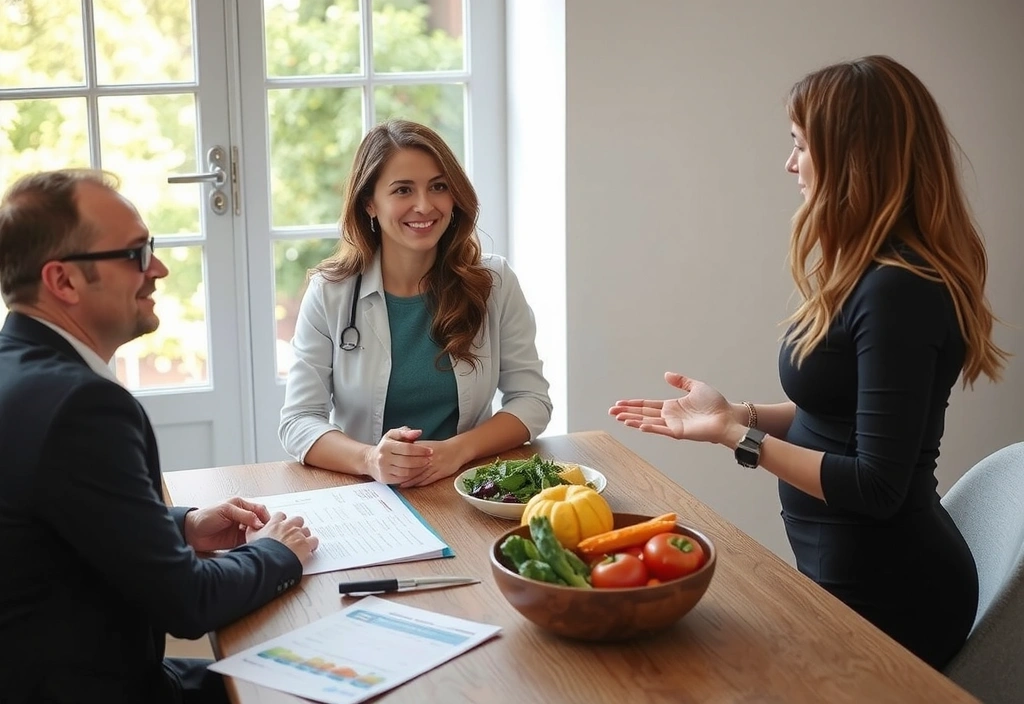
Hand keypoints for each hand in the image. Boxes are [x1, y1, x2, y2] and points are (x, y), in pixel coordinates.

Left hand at [183, 497, 270, 552]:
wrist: (192, 533)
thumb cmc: (206, 517)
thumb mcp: (226, 511)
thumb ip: (243, 514)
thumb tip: (259, 521)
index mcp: (241, 505)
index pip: (260, 509)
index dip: (265, 516)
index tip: (266, 525)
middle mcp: (243, 517)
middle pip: (261, 521)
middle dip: (265, 527)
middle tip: (265, 534)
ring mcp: (240, 529)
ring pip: (257, 532)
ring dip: (259, 536)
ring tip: (259, 540)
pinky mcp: (237, 540)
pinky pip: (249, 541)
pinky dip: (253, 543)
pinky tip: (253, 545)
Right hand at [246, 512, 318, 565]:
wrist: (268, 561)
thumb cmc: (259, 550)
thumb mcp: (250, 538)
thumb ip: (252, 529)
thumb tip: (250, 525)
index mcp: (275, 523)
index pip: (281, 516)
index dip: (282, 522)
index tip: (280, 528)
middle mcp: (288, 526)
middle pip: (297, 520)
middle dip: (296, 526)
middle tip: (292, 536)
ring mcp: (298, 534)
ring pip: (306, 530)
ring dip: (304, 536)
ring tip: (300, 544)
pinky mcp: (306, 544)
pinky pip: (314, 540)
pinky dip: (312, 544)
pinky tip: (309, 550)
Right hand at [364, 426, 432, 483]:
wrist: (370, 460)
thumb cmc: (385, 446)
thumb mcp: (393, 435)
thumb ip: (406, 432)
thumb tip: (418, 432)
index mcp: (386, 446)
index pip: (407, 448)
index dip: (420, 450)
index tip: (430, 451)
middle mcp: (383, 458)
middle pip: (407, 461)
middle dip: (421, 461)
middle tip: (430, 459)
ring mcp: (384, 470)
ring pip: (406, 472)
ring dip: (419, 469)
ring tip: (426, 465)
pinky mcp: (385, 479)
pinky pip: (402, 479)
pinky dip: (412, 476)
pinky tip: (418, 472)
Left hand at [398, 439, 470, 487]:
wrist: (457, 450)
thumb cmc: (441, 448)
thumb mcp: (427, 445)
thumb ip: (415, 448)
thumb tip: (401, 451)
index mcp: (424, 449)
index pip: (409, 456)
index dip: (400, 462)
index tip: (392, 466)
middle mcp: (428, 457)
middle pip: (412, 467)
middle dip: (402, 473)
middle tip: (392, 478)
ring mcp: (434, 466)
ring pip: (419, 475)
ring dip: (409, 480)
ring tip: (400, 484)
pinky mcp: (440, 473)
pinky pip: (427, 479)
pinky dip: (418, 483)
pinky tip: (412, 485)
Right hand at [609, 372, 738, 445]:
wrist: (727, 417)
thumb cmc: (715, 405)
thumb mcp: (696, 387)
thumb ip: (681, 381)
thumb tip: (666, 374)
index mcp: (671, 407)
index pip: (647, 405)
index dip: (633, 404)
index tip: (620, 403)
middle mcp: (669, 417)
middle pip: (643, 413)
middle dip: (627, 412)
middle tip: (611, 411)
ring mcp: (673, 425)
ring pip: (648, 422)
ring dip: (633, 420)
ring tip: (619, 418)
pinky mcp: (679, 432)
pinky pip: (661, 429)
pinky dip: (650, 427)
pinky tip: (638, 425)